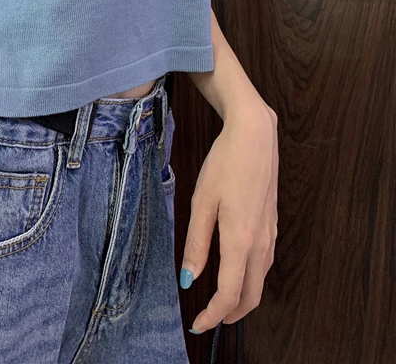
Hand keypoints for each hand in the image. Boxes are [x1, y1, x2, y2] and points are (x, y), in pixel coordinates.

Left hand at [179, 97, 277, 333]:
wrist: (254, 136)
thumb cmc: (224, 164)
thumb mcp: (202, 201)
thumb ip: (196, 243)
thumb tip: (189, 279)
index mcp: (240, 240)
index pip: (231, 293)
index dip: (214, 315)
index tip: (198, 324)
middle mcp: (261, 242)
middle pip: (252, 295)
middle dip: (232, 314)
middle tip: (209, 319)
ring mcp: (270, 233)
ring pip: (260, 279)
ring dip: (243, 296)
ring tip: (219, 299)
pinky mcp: (272, 222)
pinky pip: (264, 262)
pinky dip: (250, 277)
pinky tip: (235, 269)